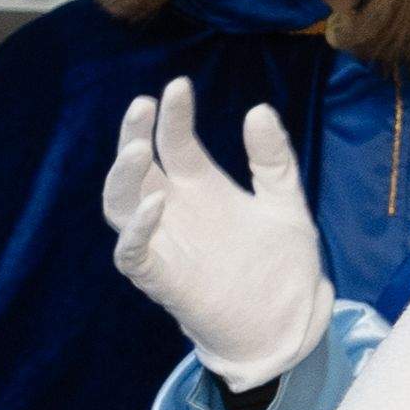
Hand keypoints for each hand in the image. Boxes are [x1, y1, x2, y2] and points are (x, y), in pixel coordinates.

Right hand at [102, 83, 330, 389]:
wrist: (289, 323)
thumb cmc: (283, 264)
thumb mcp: (285, 202)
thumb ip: (272, 160)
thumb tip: (258, 109)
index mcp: (201, 186)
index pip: (174, 141)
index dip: (173, 114)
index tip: (178, 86)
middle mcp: (175, 209)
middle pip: (138, 165)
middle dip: (134, 133)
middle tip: (142, 106)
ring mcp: (165, 242)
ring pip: (120, 202)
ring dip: (123, 175)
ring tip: (137, 148)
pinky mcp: (161, 277)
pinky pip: (133, 250)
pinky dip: (138, 227)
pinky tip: (156, 202)